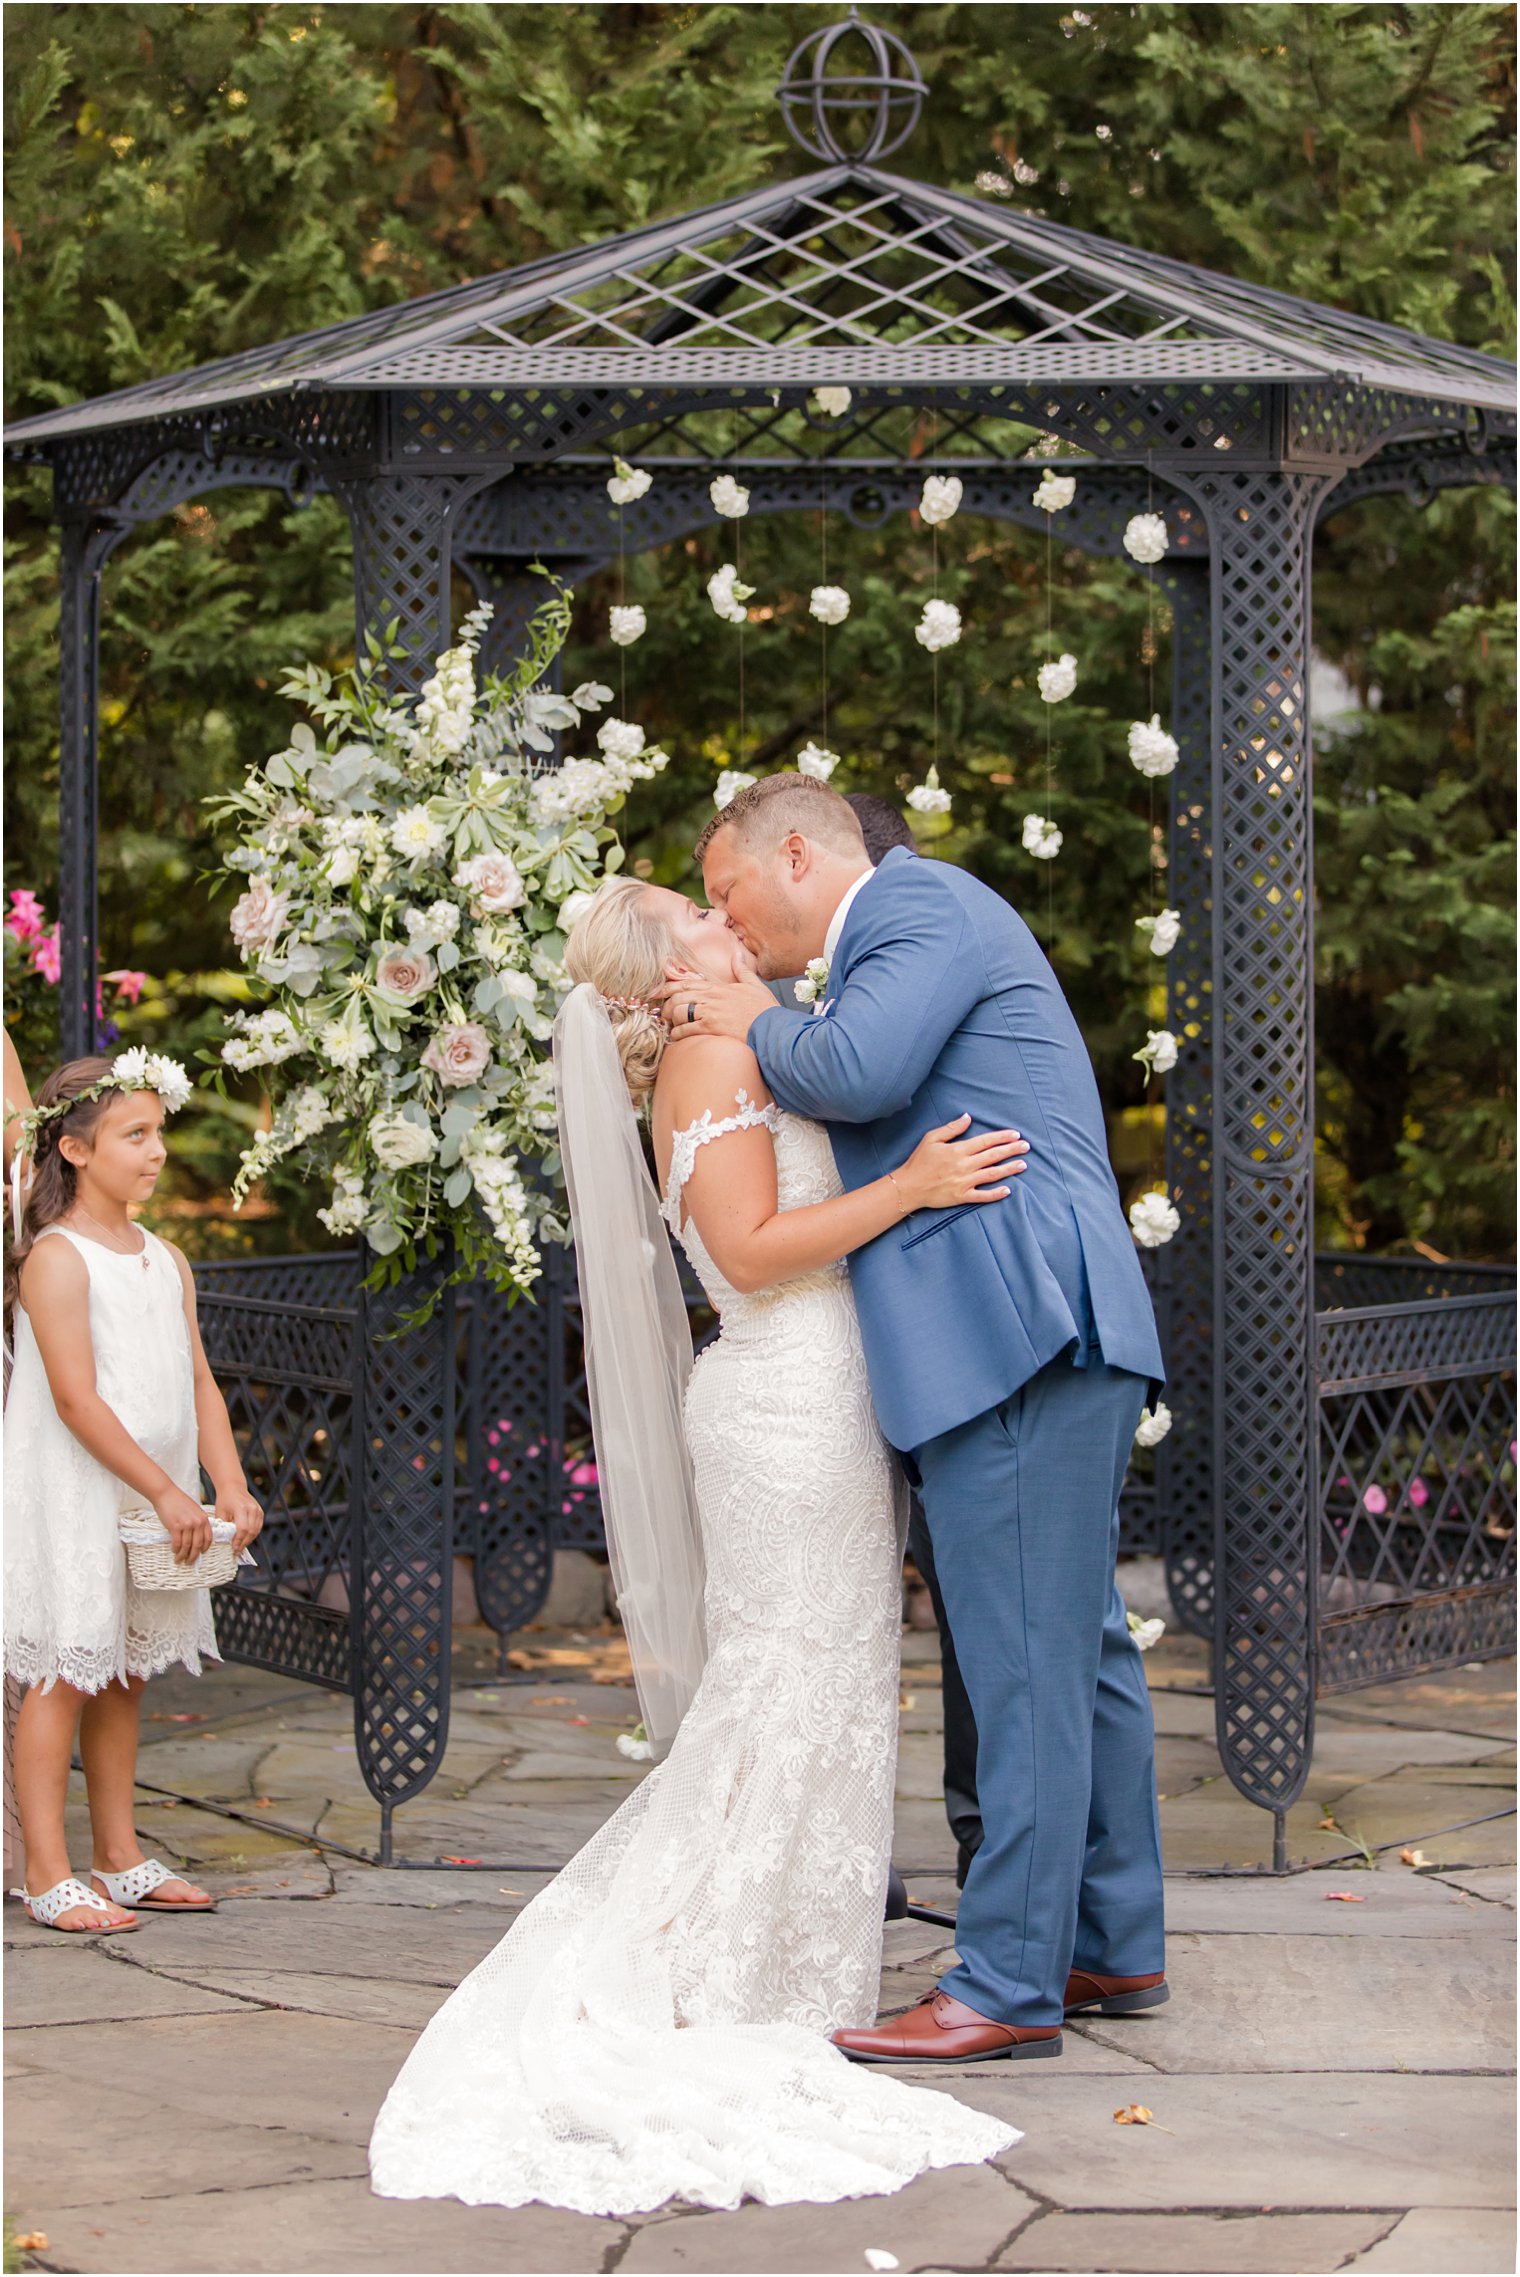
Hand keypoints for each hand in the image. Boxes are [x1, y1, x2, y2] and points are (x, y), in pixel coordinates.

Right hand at [152, 1483, 214, 1566]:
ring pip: (187, 1546)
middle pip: (198, 1545)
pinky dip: (176, 1549)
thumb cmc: (179, 1502)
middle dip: (193, 1556)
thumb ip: (197, 1522)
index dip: (205, 1549)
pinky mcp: (175, 1527)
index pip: (208, 1538)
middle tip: (189, 1562)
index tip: (201, 1554)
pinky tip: (174, 1551)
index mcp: (204, 1518)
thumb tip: (196, 1538)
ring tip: (179, 1560)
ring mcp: (187, 1525)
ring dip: (183, 1555)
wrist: (166, 1494)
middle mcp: (197, 1522)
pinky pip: (177, 1543)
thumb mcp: (195, 1510)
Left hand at [214, 1481, 263, 1556]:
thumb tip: (224, 1541)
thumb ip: (222, 1526)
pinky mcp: (260, 1511)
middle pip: (251, 1531)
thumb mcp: (220, 1512)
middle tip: (237, 1550)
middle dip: (244, 1543)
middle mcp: (252, 1508)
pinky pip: (259, 1526)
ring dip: (249, 1540)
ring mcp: (258, 1509)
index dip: (239, 1540)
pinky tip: (246, 1538)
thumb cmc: (225, 1499)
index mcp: (241, 1508)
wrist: (233, 1487)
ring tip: (241, 1546)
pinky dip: (253, 1534)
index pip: (243, 1528)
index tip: (234, 1548)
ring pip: (256, 1530)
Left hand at [657, 961, 778, 1043]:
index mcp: (719, 988)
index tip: (658, 991)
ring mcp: (710, 1013)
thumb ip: (742, 971)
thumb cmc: (766, 1011)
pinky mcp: (711, 1028)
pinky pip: (686, 1029)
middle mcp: (712, 998)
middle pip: (679, 996)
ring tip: (670, 1026)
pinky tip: (676, 1037)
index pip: (688, 983)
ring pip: (679, 1011)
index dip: (669, 987)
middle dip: (666, 1005)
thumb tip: (737, 956)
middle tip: (662, 1013)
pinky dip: (677, 1033)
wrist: (773, 1029)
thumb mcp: (755, 986)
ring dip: (671, 1020)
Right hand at [892, 1114, 1029, 1215]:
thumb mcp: (931, 1138)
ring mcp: (964, 1182)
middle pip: (993, 1156)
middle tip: (1026, 1147)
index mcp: (958, 1150)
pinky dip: (996, 1194)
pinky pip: (983, 1196)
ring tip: (1023, 1165)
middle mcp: (964, 1165)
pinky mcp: (962, 1197)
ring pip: (992, 1174)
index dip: (1002, 1137)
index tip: (1016, 1135)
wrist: (908, 1187)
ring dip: (1009, 1169)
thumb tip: (967, 1117)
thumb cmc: (919, 1162)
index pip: (985, 1141)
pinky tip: (1008, 1190)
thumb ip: (951, 1129)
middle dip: (1012, 1150)